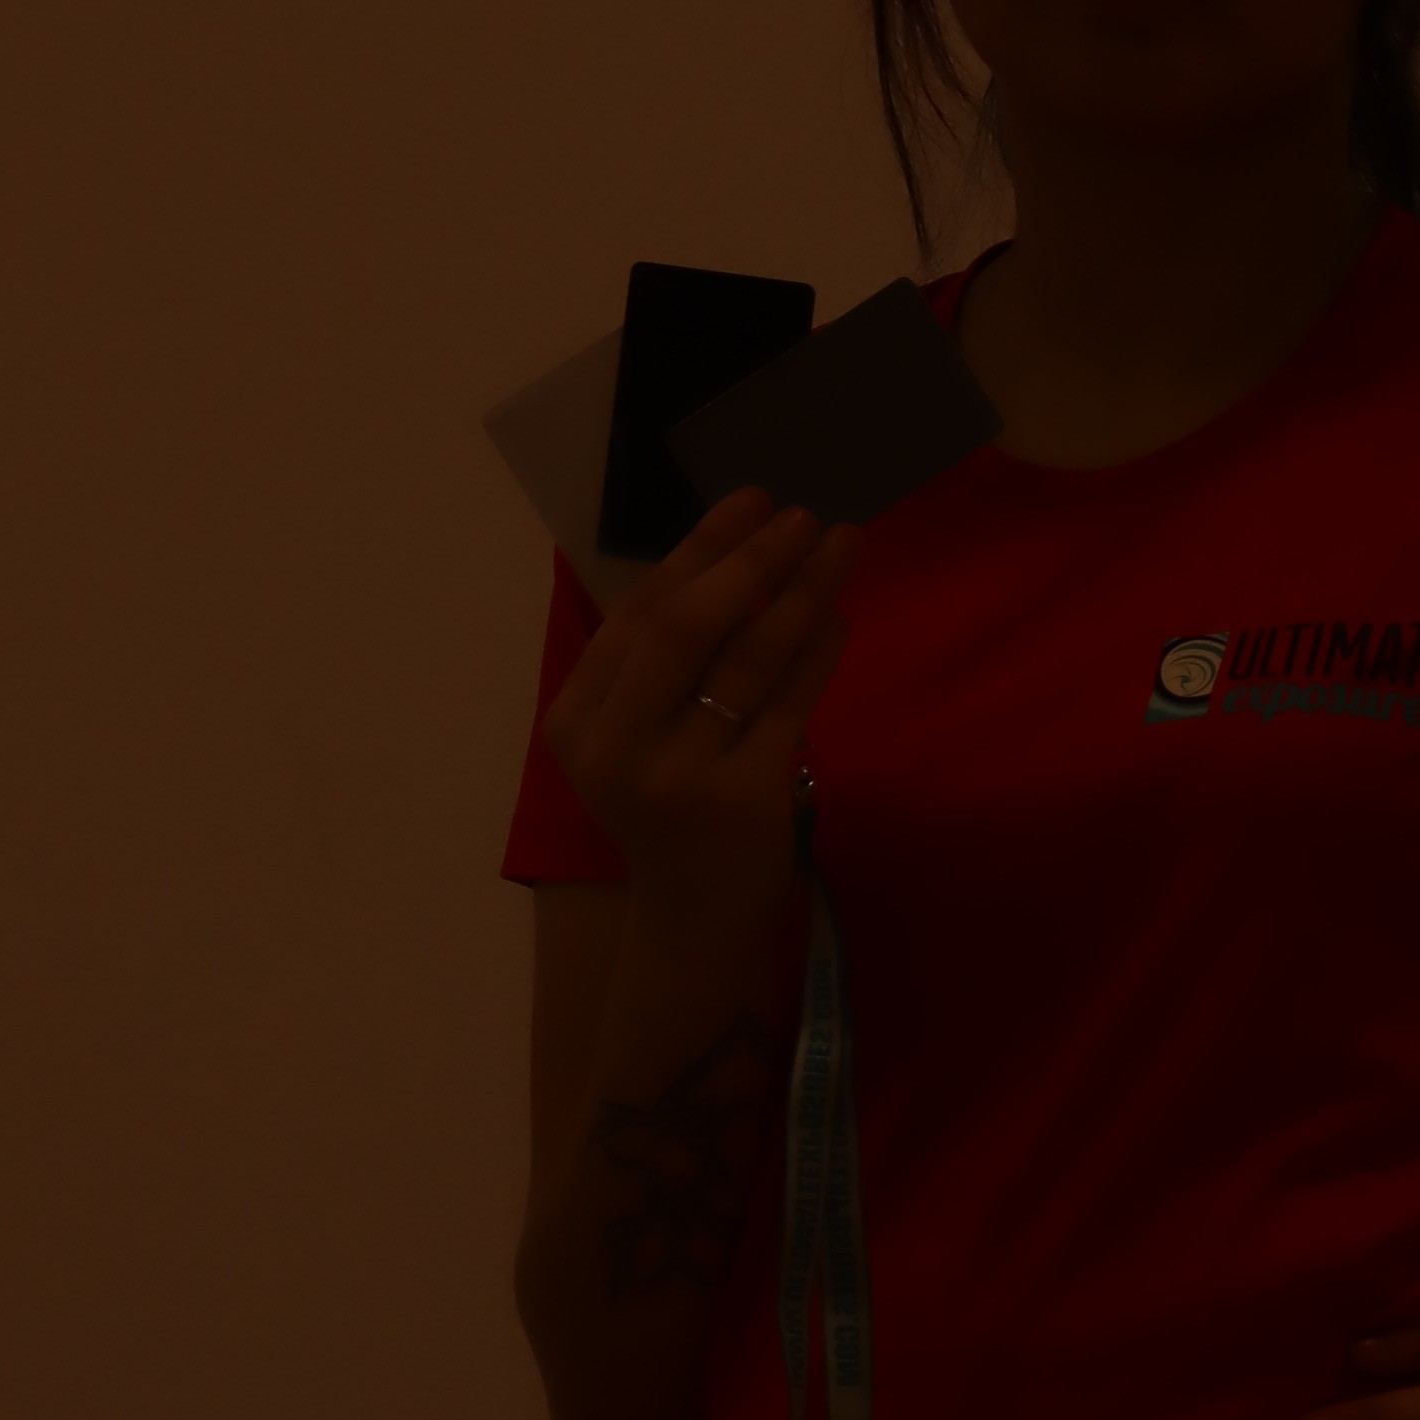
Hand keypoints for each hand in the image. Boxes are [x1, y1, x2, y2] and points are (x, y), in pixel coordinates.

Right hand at [539, 488, 861, 959]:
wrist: (691, 918)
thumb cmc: (671, 807)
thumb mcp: (641, 733)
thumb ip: (667, 657)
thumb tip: (742, 546)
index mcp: (576, 720)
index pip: (641, 612)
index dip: (701, 549)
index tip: (752, 500)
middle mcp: (615, 748)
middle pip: (686, 628)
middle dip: (751, 562)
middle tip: (803, 517)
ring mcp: (678, 778)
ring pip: (747, 662)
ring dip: (801, 594)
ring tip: (842, 547)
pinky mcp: (741, 802)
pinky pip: (789, 707)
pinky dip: (818, 654)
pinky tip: (840, 617)